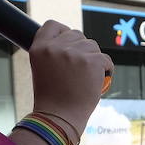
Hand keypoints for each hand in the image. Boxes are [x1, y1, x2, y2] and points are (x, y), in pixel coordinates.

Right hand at [28, 20, 113, 135]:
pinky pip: (106, 59)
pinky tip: (99, 81)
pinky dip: (105, 70)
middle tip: (80, 70)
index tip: (68, 43)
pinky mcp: (92, 61)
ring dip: (93, 59)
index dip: (63, 32)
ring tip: (86, 78)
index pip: (53, 25)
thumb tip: (73, 40)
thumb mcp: (43, 70)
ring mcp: (74, 53)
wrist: (59, 119)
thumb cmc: (52, 99)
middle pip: (76, 34)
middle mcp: (55, 47)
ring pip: (92, 46)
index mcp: (39, 48)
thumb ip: (54, 53)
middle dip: (81, 48)